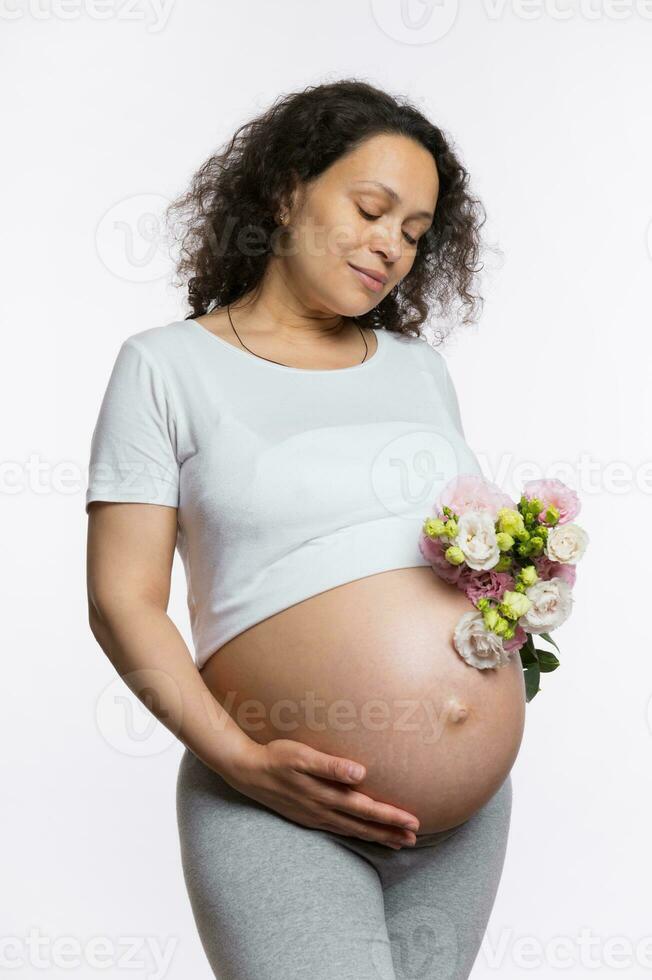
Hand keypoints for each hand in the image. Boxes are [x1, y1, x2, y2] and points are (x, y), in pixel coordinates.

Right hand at [220, 737, 419, 848]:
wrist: (248, 772)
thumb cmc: (277, 757)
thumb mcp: (303, 756)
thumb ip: (332, 766)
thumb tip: (361, 774)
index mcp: (326, 796)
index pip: (366, 809)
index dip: (390, 817)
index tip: (414, 823)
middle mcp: (323, 811)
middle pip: (363, 825)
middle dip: (390, 833)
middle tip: (414, 839)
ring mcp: (315, 817)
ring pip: (352, 830)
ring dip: (376, 836)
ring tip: (397, 843)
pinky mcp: (307, 817)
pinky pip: (339, 830)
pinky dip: (357, 834)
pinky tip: (362, 834)